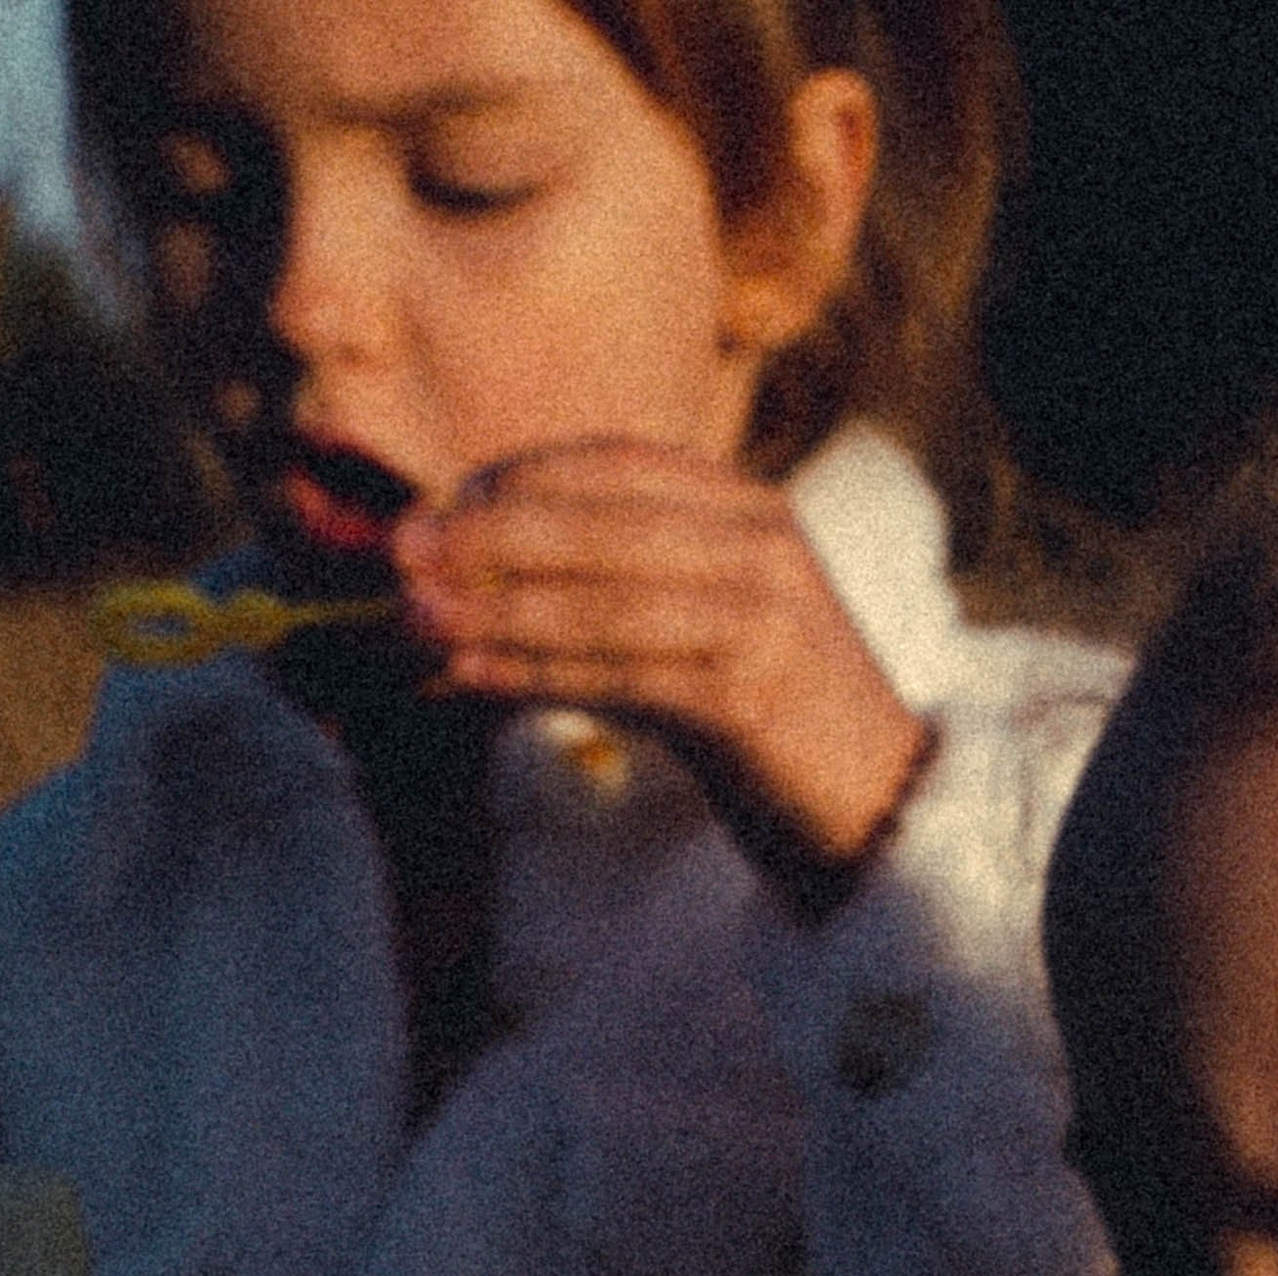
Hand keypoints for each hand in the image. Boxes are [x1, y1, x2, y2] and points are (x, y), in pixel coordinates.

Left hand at [394, 441, 930, 867]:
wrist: (874, 806)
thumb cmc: (772, 717)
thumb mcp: (706, 619)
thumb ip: (623, 578)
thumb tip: (479, 568)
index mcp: (750, 507)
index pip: (614, 466)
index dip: (516, 482)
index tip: (439, 509)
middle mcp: (762, 546)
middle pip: (598, 524)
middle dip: (488, 538)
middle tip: (402, 556)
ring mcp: (763, 619)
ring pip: (601, 601)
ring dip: (499, 611)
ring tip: (420, 621)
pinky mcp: (749, 697)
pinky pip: (619, 675)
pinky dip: (540, 674)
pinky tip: (477, 675)